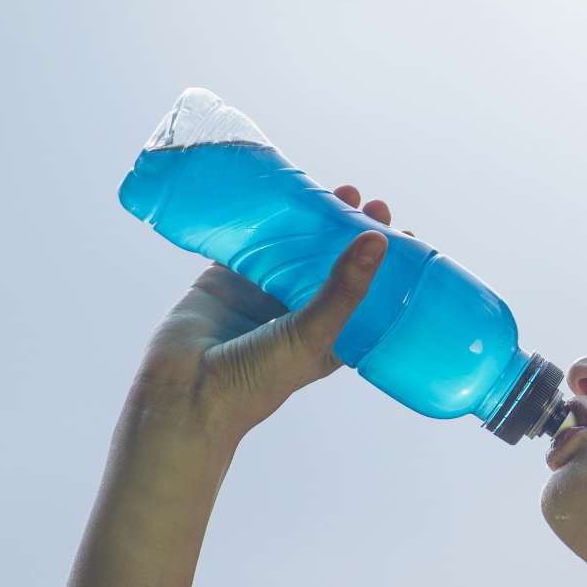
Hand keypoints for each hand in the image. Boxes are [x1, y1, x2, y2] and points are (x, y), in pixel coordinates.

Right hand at [125, 185, 416, 440]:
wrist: (184, 394)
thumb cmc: (256, 381)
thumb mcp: (312, 335)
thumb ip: (343, 289)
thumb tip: (378, 240)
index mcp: (328, 336)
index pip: (366, 294)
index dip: (385, 267)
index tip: (402, 235)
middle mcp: (298, 313)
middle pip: (333, 264)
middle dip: (353, 234)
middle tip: (372, 205)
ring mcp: (263, 294)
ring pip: (295, 248)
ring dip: (316, 221)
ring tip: (342, 192)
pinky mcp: (227, 278)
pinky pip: (250, 241)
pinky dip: (265, 218)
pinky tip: (285, 193)